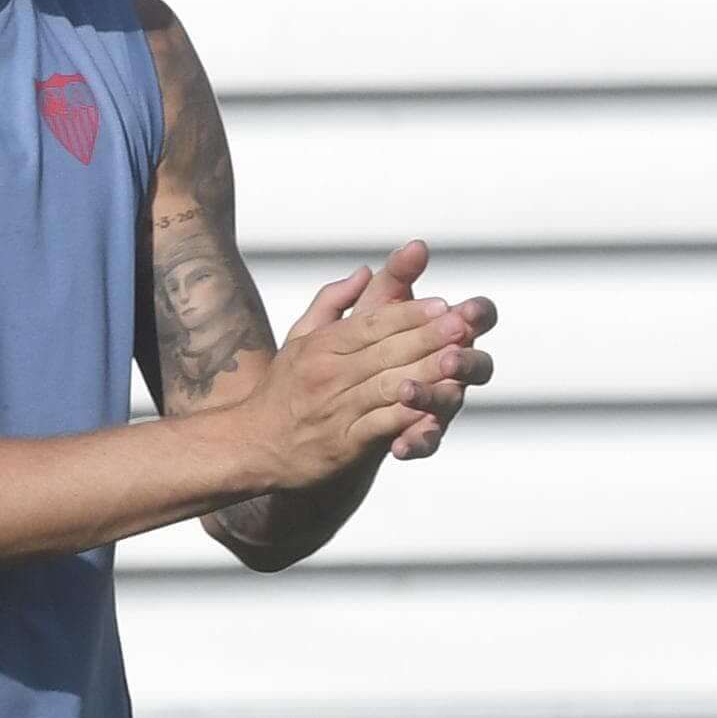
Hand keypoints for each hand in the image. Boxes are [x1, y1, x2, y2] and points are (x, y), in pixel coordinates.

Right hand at [228, 239, 493, 482]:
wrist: (252, 445)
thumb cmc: (283, 390)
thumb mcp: (299, 339)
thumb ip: (331, 303)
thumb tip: (364, 272)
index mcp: (321, 346)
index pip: (371, 324)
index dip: (408, 314)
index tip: (443, 305)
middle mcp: (328, 374)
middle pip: (386, 351)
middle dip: (428, 337)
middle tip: (464, 325)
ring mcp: (336, 410)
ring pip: (389, 386)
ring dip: (427, 374)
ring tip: (460, 361)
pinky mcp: (343, 444)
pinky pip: (383, 426)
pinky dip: (410, 418)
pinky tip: (437, 408)